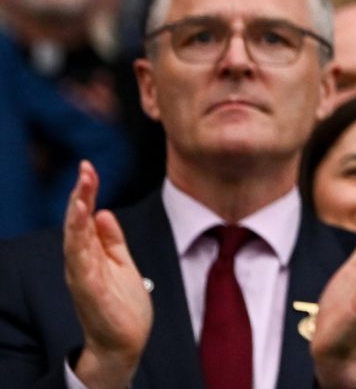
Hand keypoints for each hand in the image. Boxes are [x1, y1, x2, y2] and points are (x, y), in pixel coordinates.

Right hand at [65, 162, 150, 388]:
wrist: (124, 343)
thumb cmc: (121, 304)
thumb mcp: (120, 263)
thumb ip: (111, 240)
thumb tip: (103, 212)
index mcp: (89, 256)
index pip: (84, 219)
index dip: (85, 194)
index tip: (88, 168)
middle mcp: (81, 265)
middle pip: (77, 226)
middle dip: (80, 196)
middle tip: (85, 169)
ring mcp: (83, 279)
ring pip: (75, 242)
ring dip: (78, 216)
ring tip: (81, 190)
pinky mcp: (91, 293)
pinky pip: (83, 266)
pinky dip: (81, 246)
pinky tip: (85, 227)